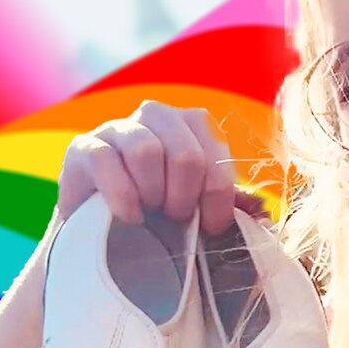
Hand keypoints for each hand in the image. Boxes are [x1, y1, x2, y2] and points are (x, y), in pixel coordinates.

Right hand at [55, 99, 269, 234]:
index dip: (218, 196)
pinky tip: (128, 217)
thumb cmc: (159, 215)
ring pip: (146, 150)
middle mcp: (155, 115)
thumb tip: (265, 215)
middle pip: (185, 152)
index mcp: (190, 125)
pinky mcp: (82, 147)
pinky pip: (105, 161)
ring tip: (151, 214)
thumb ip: (231, 206)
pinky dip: (122, 196)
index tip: (212, 227)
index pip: (214, 151)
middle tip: (176, 217)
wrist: (100, 232)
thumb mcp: (199, 209)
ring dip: (153, 193)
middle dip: (185, 196)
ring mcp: (116, 127)